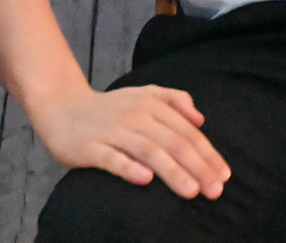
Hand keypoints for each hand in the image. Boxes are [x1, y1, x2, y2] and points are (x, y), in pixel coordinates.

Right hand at [27, 80, 229, 198]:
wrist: (62, 107)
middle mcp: (136, 116)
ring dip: (173, 172)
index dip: (208, 153)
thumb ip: (175, 99)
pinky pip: (112, 158)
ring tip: (191, 191)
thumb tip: (200, 119)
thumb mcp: (145, 94)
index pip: (187, 132)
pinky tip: (146, 180)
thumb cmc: (111, 107)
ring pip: (149, 151)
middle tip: (215, 190)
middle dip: (198, 167)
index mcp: (152, 104)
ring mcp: (113, 131)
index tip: (224, 175)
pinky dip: (129, 168)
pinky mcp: (90, 147)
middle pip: (173, 142)